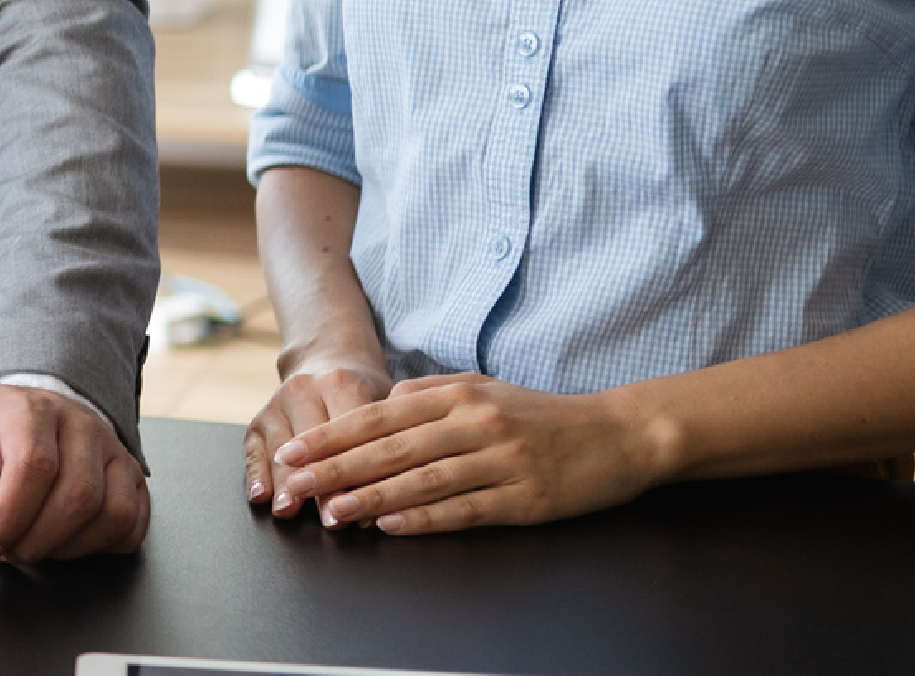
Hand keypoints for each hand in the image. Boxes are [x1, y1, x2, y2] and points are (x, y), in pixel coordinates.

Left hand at [0, 382, 148, 565]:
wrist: (33, 412)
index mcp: (35, 409)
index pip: (35, 464)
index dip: (9, 517)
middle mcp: (83, 425)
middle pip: (78, 496)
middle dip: (37, 541)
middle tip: (7, 553)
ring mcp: (114, 450)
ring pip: (113, 514)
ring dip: (69, 548)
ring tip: (34, 547)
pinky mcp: (133, 477)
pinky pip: (133, 526)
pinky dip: (100, 548)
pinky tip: (66, 542)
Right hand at [244, 355, 393, 514]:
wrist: (325, 359)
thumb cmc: (363, 392)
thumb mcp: (386, 401)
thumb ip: (391, 439)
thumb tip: (396, 493)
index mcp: (341, 382)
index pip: (350, 433)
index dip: (357, 473)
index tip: (365, 507)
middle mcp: (303, 388)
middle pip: (312, 444)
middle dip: (321, 485)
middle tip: (331, 519)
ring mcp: (275, 403)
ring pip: (279, 448)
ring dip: (285, 484)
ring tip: (289, 511)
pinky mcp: (257, 420)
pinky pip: (253, 450)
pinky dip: (256, 474)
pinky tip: (260, 496)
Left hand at [269, 371, 670, 534]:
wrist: (620, 434)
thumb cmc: (541, 414)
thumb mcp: (483, 388)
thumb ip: (428, 395)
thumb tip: (378, 405)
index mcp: (460, 395)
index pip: (380, 416)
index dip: (333, 435)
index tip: (295, 450)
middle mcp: (476, 424)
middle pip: (393, 448)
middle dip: (337, 468)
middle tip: (297, 484)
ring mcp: (503, 461)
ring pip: (424, 481)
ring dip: (374, 498)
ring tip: (334, 512)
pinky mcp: (526, 497)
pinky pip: (466, 509)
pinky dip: (426, 518)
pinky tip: (393, 526)